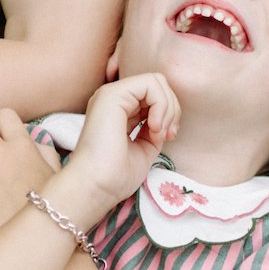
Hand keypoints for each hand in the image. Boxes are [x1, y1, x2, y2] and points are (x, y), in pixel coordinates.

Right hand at [62, 74, 180, 218]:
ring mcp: (111, 94)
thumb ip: (154, 130)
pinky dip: (161, 105)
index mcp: (119, 110)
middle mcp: (113, 98)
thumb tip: (167, 120)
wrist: (96, 188)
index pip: (154, 95)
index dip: (169, 113)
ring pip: (156, 81)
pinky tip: (153, 127)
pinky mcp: (112, 95)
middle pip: (158, 85)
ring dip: (168, 108)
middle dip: (172, 109)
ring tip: (158, 133)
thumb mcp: (144, 148)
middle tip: (167, 135)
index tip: (167, 137)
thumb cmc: (115, 176)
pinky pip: (150, 84)